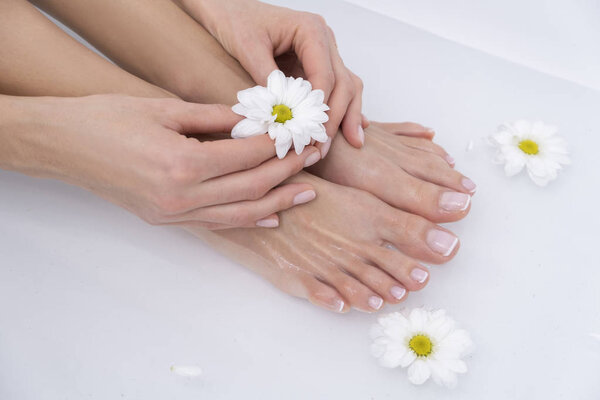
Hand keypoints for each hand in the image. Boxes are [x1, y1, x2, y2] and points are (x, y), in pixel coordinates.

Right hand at [3, 95, 320, 228]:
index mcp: (181, 164)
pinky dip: (247, 220)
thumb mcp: (164, 108)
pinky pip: (217, 224)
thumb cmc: (107, 119)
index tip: (299, 134)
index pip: (247, 156)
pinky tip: (271, 214)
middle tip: (313, 157)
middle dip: (288, 172)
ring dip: (277, 201)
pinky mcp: (167, 220)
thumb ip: (213, 118)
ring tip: (306, 190)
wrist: (64, 146)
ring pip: (240, 213)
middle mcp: (181, 197)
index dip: (278, 145)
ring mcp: (174, 214)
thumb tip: (252, 121)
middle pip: (251, 188)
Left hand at [178, 0, 367, 155]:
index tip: (313, 132)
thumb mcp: (247, 48)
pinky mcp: (317, 65)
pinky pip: (337, 87)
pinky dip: (345, 108)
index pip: (325, 75)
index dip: (321, 107)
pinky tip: (353, 128)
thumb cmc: (237, 21)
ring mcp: (324, 53)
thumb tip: (282, 112)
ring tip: (353, 142)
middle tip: (323, 145)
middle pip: (343, 83)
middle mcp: (324, 40)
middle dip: (337, 117)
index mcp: (310, 30)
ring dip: (349, 115)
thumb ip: (266, 77)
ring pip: (347, 86)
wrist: (229, 10)